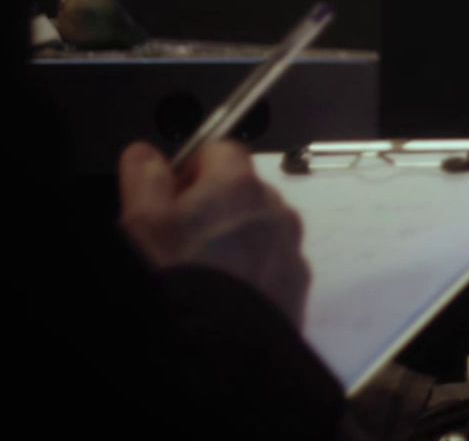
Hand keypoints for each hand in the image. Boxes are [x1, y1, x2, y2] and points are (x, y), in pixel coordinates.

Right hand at [118, 140, 311, 328]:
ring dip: (236, 237)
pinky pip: (273, 262)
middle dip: (215, 205)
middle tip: (181, 236)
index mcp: (238, 187)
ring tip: (203, 268)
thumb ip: (145, 178)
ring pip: (260, 227)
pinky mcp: (297, 283)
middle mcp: (275, 211)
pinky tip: (226, 290)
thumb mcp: (143, 223)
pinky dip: (253, 268)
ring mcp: (291, 248)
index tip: (172, 193)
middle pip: (244, 190)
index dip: (192, 168)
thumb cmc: (181, 280)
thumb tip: (146, 154)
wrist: (217, 347)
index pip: (221, 150)